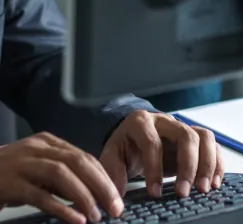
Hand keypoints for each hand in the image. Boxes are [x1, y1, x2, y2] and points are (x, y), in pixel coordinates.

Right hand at [0, 132, 123, 223]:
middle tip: (115, 207)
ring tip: (97, 216)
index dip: (103, 177)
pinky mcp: (11, 184)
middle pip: (78, 162)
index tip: (117, 197)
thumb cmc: (9, 176)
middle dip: (101, 185)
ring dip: (84, 196)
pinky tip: (75, 219)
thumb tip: (92, 193)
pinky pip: (41, 195)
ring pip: (62, 174)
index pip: (84, 156)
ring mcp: (24, 164)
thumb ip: (60, 177)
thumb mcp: (37, 170)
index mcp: (48, 142)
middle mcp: (38, 148)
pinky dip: (61, 208)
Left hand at [100, 111, 223, 199]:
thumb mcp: (111, 158)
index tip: (155, 193)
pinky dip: (217, 163)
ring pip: (204, 136)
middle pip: (185, 135)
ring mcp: (182, 127)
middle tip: (184, 193)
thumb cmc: (124, 148)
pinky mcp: (194, 137)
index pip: (153, 142)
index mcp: (141, 122)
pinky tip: (215, 182)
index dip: (154, 169)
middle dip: (188, 166)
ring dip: (207, 163)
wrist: (133, 138)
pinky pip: (213, 145)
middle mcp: (165, 121)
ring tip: (204, 189)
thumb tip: (117, 201)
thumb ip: (113, 175)